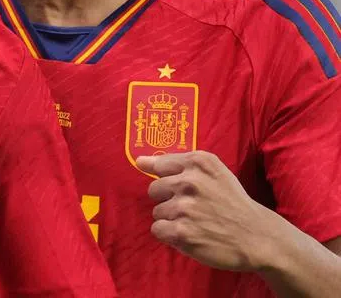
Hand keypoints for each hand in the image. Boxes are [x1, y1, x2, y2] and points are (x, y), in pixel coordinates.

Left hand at [138, 150, 275, 270]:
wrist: (259, 237)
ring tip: (196, 223)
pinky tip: (191, 234)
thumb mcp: (213, 172)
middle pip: (154, 190)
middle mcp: (190, 181)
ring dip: (172, 219)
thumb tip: (139, 161)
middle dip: (169, 200)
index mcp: (199, 162)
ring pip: (157, 212)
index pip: (159, 165)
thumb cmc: (232, 202)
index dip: (167, 179)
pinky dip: (170, 235)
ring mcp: (185, 208)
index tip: (177, 188)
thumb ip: (176, 164)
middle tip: (193, 209)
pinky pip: (158, 230)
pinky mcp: (181, 232)